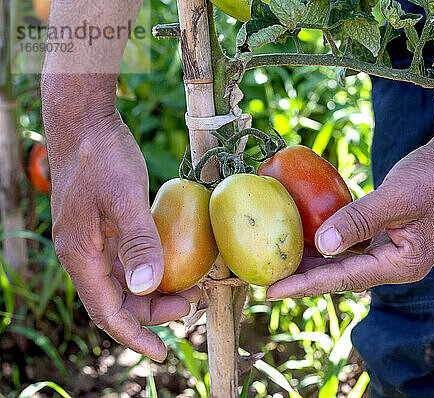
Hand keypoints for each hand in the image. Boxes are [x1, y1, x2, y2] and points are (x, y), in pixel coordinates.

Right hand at [47, 113, 202, 360]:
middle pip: (117, 301)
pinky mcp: (105, 227)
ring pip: (124, 283)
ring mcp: (93, 241)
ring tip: (191, 288)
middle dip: (153, 313)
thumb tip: (148, 288)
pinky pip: (127, 261)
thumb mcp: (125, 197)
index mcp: (81, 255)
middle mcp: (83, 254)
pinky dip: (152, 270)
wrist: (85, 122)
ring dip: (154, 293)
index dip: (135, 336)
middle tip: (193, 304)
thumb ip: (138, 242)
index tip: (163, 353)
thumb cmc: (102, 156)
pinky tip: (176, 263)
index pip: (107, 312)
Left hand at [267, 127, 433, 298]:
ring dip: (315, 260)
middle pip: (341, 276)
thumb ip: (359, 221)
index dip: (305, 284)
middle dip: (304, 277)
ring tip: (280, 259)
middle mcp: (396, 263)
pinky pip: (354, 244)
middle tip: (266, 279)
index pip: (344, 278)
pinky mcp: (390, 233)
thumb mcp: (397, 196)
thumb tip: (322, 245)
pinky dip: (331, 241)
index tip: (272, 291)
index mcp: (402, 264)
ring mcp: (394, 249)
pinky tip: (310, 234)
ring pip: (346, 261)